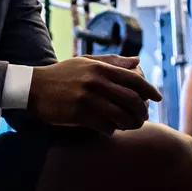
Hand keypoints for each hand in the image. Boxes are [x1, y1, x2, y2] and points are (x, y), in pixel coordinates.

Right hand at [28, 56, 161, 132]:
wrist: (33, 88)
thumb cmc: (62, 74)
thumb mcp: (86, 62)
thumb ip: (112, 61)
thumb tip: (137, 60)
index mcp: (100, 68)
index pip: (134, 79)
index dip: (149, 90)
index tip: (158, 98)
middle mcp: (96, 82)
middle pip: (131, 99)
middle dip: (142, 110)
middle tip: (144, 117)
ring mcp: (87, 99)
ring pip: (120, 115)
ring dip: (130, 123)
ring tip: (131, 126)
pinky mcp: (78, 114)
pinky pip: (104, 126)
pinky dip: (112, 130)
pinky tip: (112, 130)